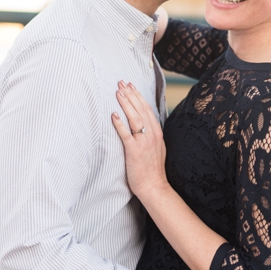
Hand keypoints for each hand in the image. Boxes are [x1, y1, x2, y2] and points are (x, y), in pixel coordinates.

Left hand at [111, 81, 165, 198]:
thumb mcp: (156, 148)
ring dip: (126, 104)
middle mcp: (152, 135)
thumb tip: (143, 124)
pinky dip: (120, 124)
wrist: (154, 186)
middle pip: (141, 110)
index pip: (147, 109)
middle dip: (131, 95)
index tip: (131, 86)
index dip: (138, 96)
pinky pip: (126, 135)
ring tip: (118, 92)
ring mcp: (144, 143)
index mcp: (157, 133)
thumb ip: (150, 135)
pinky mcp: (134, 151)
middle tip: (122, 83)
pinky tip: (113, 115)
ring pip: (135, 118)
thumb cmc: (152, 169)